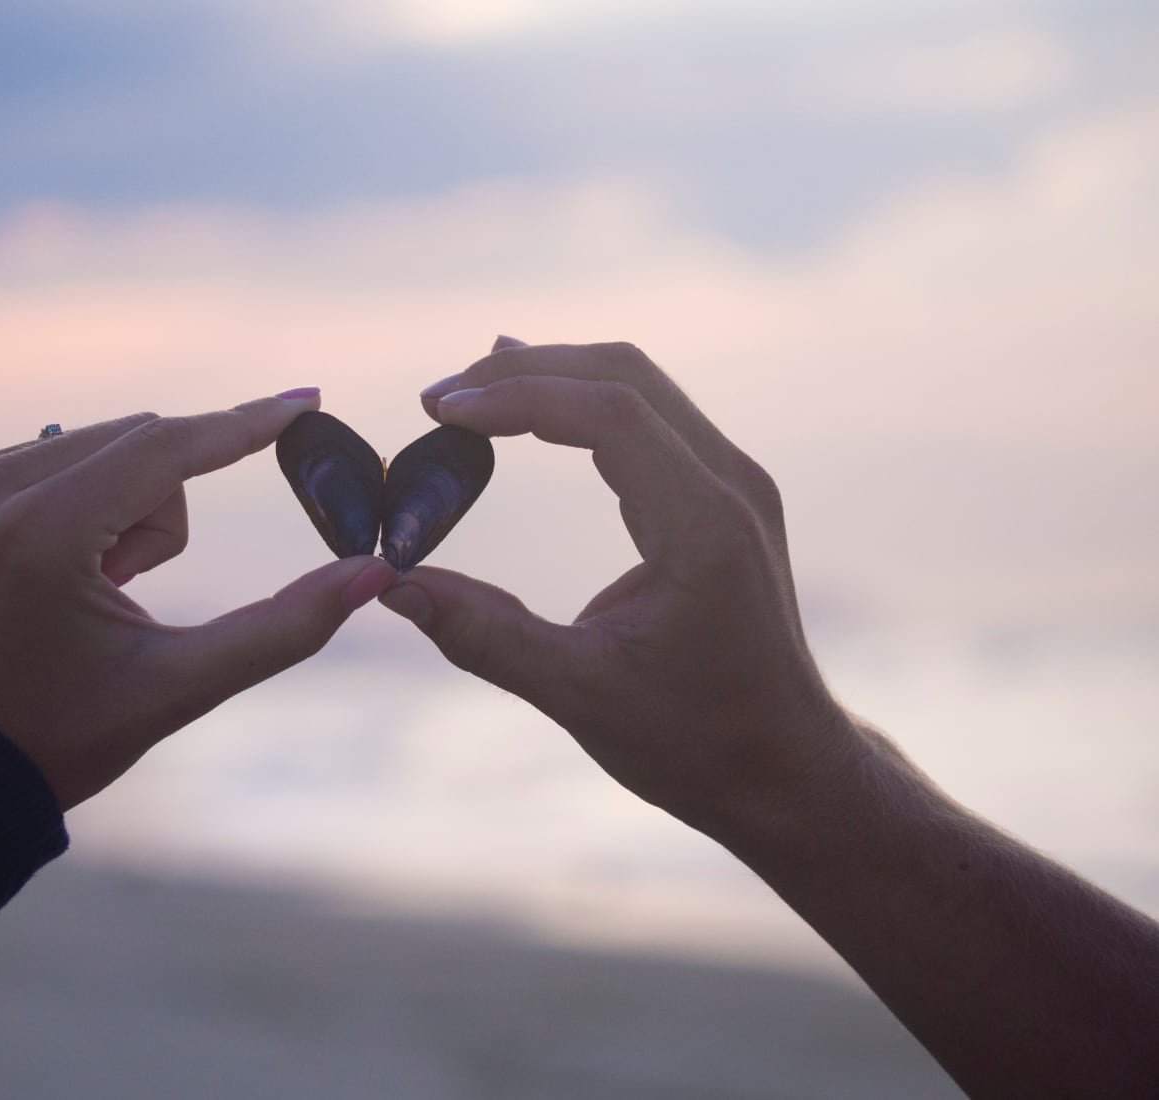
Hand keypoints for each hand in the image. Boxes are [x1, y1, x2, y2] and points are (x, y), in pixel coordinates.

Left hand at [0, 394, 398, 809]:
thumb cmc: (68, 734)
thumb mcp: (184, 686)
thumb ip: (286, 627)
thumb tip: (375, 573)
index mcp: (43, 533)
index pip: (167, 446)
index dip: (248, 424)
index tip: (309, 401)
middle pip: (143, 442)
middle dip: (166, 513)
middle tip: (129, 590)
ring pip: (107, 444)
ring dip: (129, 506)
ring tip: (96, 589)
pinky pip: (61, 456)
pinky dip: (88, 503)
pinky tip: (65, 575)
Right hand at [381, 339, 855, 838]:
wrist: (784, 768)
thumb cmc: (695, 741)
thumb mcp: (578, 694)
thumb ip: (484, 635)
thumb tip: (390, 586)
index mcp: (705, 527)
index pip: (610, 413)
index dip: (518, 397)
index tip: (441, 411)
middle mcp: (731, 486)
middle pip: (625, 376)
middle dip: (526, 372)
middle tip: (438, 398)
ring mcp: (735, 486)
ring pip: (639, 387)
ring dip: (552, 379)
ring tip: (468, 393)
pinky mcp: (723, 499)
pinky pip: (650, 419)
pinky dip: (582, 406)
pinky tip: (533, 411)